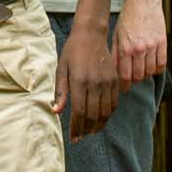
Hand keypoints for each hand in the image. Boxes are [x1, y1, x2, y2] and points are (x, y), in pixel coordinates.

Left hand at [56, 19, 122, 142]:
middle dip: (86, 129)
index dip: (76, 127)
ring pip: (105, 111)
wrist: (91, 34)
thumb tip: (56, 111)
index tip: (73, 137)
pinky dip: (108, 114)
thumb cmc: (72, 51)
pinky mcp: (115, 80)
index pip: (79, 112)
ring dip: (98, 125)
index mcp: (79, 80)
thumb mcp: (61, 68)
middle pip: (93, 115)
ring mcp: (107, 82)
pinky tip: (102, 119)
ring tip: (91, 132)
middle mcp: (95, 83)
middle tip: (81, 137)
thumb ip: (60, 91)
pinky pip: (114, 103)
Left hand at [115, 0, 166, 85]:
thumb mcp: (116, 35)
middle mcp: (139, 49)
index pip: (125, 76)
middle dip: (134, 81)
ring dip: (145, 74)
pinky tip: (152, 66)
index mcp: (126, 48)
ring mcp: (152, 46)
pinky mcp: (163, 42)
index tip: (123, 88)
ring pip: (151, 72)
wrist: (143, 0)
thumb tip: (114, 72)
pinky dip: (157, 69)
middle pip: (139, 77)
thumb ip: (116, 54)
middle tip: (131, 80)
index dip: (124, 86)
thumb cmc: (128, 17)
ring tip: (141, 71)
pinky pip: (162, 64)